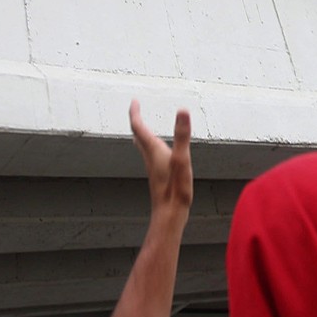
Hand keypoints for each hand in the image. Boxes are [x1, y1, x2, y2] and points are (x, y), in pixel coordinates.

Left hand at [129, 101, 193, 222]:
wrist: (170, 215)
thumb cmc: (175, 189)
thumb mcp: (182, 158)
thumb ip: (182, 135)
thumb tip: (182, 110)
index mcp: (154, 150)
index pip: (138, 126)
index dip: (135, 112)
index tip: (134, 100)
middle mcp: (151, 157)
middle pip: (138, 135)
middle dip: (136, 120)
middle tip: (136, 109)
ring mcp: (154, 167)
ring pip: (143, 146)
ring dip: (142, 133)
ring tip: (142, 125)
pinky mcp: (159, 175)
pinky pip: (151, 154)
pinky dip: (150, 145)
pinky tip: (158, 151)